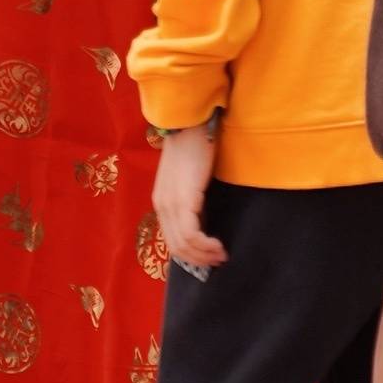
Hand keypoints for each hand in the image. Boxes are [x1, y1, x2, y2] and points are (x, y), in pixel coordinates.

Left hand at [153, 125, 225, 272]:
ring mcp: (169, 204)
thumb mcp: (190, 178)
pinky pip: (190, 234)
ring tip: (221, 254)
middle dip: (199, 259)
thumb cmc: (195, 146)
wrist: (191, 123)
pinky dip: (205, 245)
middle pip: (176, 247)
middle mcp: (161, 206)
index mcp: (161, 201)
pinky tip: (218, 245)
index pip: (172, 239)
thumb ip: (192, 199)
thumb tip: (206, 220)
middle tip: (219, 259)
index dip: (192, 254)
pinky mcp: (182, 200)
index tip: (211, 255)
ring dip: (204, 255)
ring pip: (183, 245)